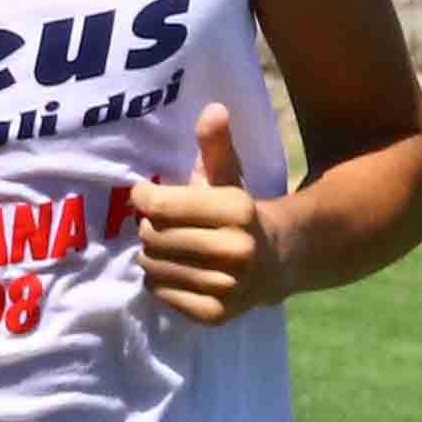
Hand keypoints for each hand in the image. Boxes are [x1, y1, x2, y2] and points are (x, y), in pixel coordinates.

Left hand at [130, 102, 288, 325]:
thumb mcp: (229, 175)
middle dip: (149, 226)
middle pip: (152, 235)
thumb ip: (217, 145)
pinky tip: (175, 270)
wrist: (277, 262)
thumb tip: (213, 109)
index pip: (159, 205)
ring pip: (152, 265)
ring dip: (150, 254)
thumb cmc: (240, 212)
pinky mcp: (215, 313)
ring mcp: (226, 286)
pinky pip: (160, 292)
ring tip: (167, 247)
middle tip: (160, 225)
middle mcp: (235, 250)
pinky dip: (158, 281)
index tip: (145, 196)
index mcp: (237, 209)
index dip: (143, 198)